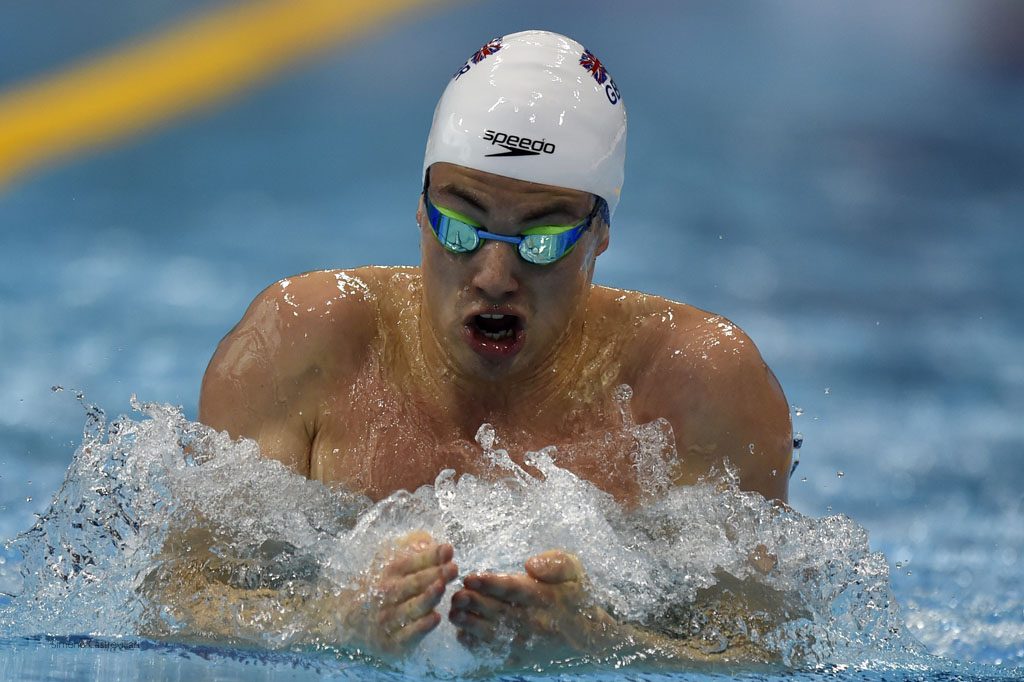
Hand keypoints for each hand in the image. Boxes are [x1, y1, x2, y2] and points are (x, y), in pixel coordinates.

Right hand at [341, 530, 457, 655]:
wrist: (344, 622)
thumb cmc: (376, 588)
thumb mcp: (387, 563)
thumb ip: (409, 550)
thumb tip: (430, 539)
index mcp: (389, 573)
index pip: (411, 562)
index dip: (430, 556)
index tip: (448, 549)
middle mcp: (387, 595)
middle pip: (413, 584)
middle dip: (434, 575)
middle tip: (453, 567)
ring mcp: (389, 619)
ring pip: (412, 608)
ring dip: (428, 598)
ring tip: (442, 587)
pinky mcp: (393, 642)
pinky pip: (408, 635)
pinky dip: (421, 627)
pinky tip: (435, 617)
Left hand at [448, 550, 620, 661]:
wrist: (592, 639)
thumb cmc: (577, 597)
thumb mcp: (575, 571)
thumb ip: (555, 563)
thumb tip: (530, 565)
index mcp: (545, 597)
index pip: (513, 588)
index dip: (489, 583)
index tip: (470, 577)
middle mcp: (534, 621)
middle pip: (498, 611)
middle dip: (473, 603)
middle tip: (455, 595)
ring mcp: (526, 642)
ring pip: (492, 634)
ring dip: (470, 624)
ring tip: (454, 613)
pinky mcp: (521, 658)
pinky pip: (495, 653)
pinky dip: (477, 646)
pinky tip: (463, 635)